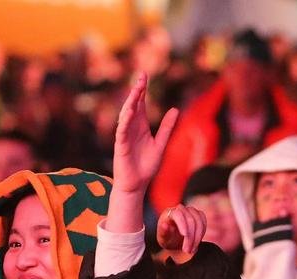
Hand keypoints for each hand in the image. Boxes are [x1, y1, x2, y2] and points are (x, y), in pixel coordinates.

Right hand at [112, 72, 178, 195]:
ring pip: (126, 114)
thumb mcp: (160, 143)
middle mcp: (131, 128)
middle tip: (142, 76)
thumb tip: (175, 109)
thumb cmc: (146, 166)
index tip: (145, 75)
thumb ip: (167, 127)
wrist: (137, 184)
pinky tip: (130, 111)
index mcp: (141, 126)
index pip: (141, 104)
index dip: (142, 90)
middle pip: (133, 105)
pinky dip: (125, 120)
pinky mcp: (120, 146)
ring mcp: (125, 135)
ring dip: (131, 102)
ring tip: (136, 90)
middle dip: (137, 90)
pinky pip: (122, 130)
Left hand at [157, 204, 206, 259]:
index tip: (184, 235)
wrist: (173, 239)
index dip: (182, 223)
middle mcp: (181, 209)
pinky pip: (203, 222)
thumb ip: (163, 231)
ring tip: (191, 250)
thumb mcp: (162, 238)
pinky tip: (196, 243)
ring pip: (199, 221)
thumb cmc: (167, 238)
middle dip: (190, 237)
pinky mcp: (199, 215)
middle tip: (186, 250)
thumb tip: (164, 225)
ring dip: (197, 237)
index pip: (178, 214)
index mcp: (169, 213)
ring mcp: (191, 211)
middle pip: (190, 219)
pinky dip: (202, 234)